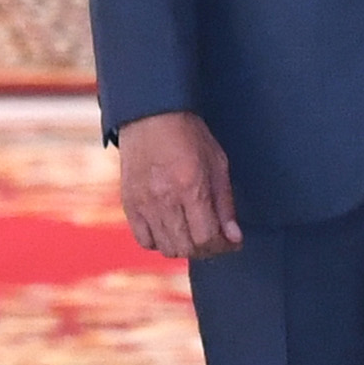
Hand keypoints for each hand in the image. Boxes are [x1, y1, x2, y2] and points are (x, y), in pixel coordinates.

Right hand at [116, 111, 243, 259]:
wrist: (150, 115)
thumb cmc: (188, 135)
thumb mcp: (217, 163)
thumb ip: (225, 204)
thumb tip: (234, 238)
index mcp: (190, 187)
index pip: (206, 238)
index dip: (222, 246)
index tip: (231, 242)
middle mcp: (164, 199)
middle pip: (187, 248)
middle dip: (206, 249)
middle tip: (214, 238)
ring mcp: (143, 204)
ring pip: (166, 248)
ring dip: (184, 247)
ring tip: (193, 233)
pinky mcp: (129, 204)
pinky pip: (144, 240)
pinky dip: (160, 242)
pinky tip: (170, 229)